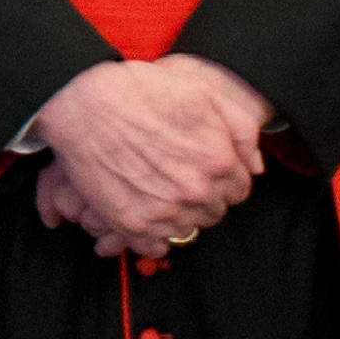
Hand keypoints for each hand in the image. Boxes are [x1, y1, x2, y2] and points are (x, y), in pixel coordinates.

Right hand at [28, 54, 270, 262]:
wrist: (83, 102)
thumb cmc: (141, 92)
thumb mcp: (203, 94)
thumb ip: (240, 129)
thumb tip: (255, 167)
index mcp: (219, 162)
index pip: (238, 190)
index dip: (220, 178)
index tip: (200, 169)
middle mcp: (197, 192)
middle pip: (214, 212)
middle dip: (200, 196)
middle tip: (175, 176)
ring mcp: (165, 211)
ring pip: (187, 230)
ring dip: (176, 215)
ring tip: (156, 191)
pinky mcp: (133, 224)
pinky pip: (155, 246)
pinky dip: (151, 235)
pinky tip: (142, 210)